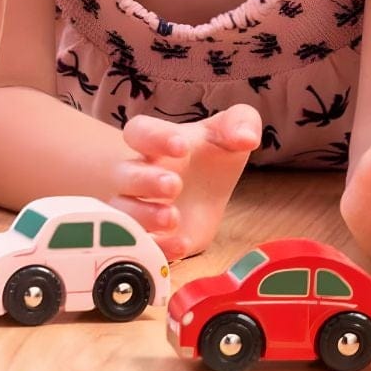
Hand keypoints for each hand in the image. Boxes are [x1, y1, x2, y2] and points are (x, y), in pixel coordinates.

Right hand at [111, 105, 262, 260]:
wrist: (206, 189)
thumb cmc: (210, 152)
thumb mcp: (229, 132)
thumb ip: (240, 124)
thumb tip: (247, 138)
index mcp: (154, 142)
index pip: (140, 131)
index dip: (155, 138)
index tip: (182, 146)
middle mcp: (137, 173)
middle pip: (125, 175)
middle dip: (145, 181)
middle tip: (174, 185)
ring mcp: (139, 206)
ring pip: (123, 212)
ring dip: (144, 216)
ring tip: (173, 218)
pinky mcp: (150, 236)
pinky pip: (140, 244)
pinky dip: (159, 247)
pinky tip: (183, 245)